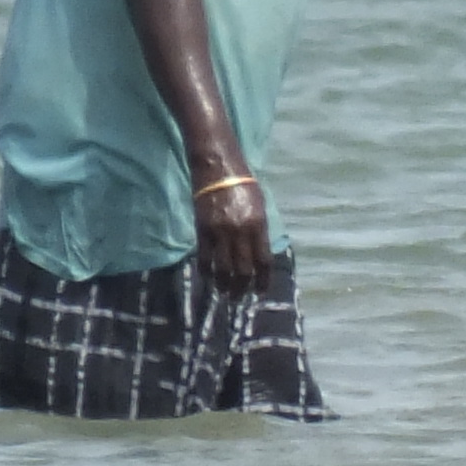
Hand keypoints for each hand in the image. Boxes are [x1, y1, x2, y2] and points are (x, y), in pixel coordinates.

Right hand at [197, 173, 271, 292]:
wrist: (217, 167)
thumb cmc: (244, 183)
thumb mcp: (260, 206)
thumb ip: (260, 231)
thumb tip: (258, 255)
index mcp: (258, 225)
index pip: (263, 261)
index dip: (262, 280)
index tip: (260, 291)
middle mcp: (240, 232)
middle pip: (243, 270)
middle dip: (243, 288)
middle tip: (240, 298)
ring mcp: (220, 232)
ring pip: (223, 268)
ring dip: (224, 285)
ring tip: (225, 293)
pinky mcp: (202, 230)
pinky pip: (204, 258)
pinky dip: (207, 271)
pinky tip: (209, 278)